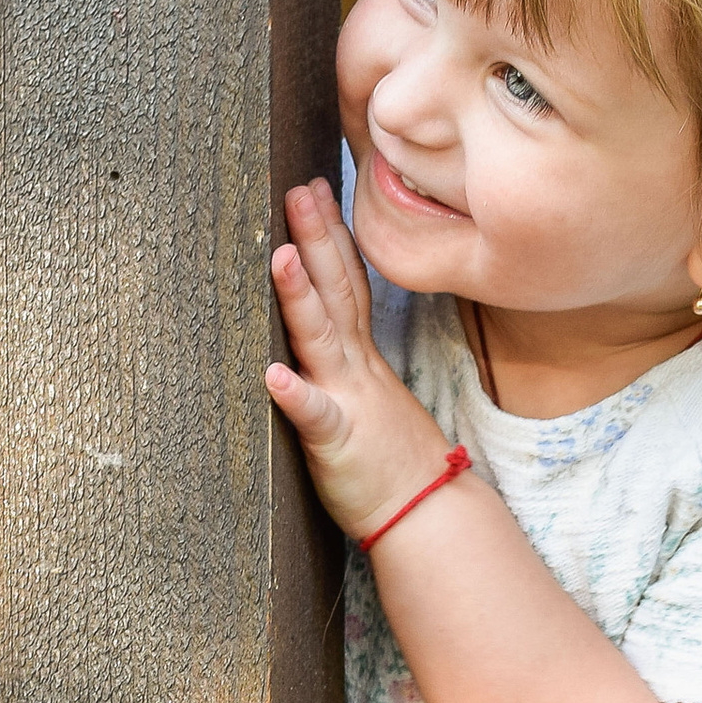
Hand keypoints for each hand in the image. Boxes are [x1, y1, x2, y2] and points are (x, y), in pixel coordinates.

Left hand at [266, 178, 450, 538]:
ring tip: (278, 256)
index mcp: (363, 358)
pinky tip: (272, 374)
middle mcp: (355, 368)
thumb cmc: (397, 463)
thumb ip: (354, 361)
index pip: (349, 284)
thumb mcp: (376, 398)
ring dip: (299, 296)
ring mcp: (348, 401)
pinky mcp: (337, 443)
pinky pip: (315, 416)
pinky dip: (295, 394)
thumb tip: (338, 331)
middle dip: (315, 237)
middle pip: (336, 291)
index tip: (317, 188)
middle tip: (297, 189)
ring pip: (322, 339)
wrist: (429, 515)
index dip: (333, 235)